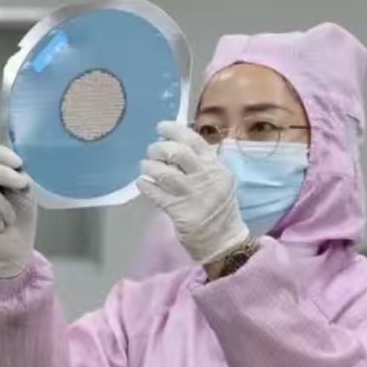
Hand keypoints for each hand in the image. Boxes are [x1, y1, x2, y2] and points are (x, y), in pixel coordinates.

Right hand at [0, 144, 36, 277]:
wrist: (16, 248)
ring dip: (5, 206)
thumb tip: (14, 165)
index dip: (0, 154)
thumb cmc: (20, 218)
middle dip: (4, 174)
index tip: (19, 164)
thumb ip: (18, 174)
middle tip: (22, 185)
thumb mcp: (25, 191)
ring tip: (9, 219)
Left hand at [136, 122, 249, 263]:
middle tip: (151, 152)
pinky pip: (157, 194)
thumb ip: (200, 163)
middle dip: (159, 148)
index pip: (195, 141)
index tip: (160, 127)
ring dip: (149, 167)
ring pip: (164, 173)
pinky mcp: (180, 212)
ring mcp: (192, 195)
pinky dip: (146, 186)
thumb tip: (173, 145)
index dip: (175, 131)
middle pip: (178, 153)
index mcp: (215, 167)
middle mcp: (205, 177)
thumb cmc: (218, 206)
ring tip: (145, 167)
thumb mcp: (218, 179)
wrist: (224, 239)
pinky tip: (142, 183)